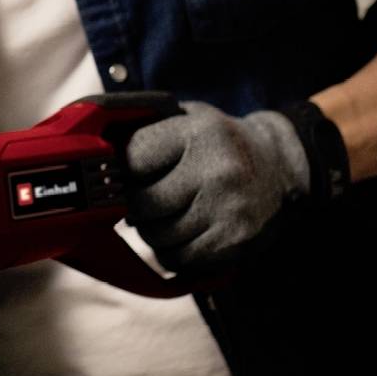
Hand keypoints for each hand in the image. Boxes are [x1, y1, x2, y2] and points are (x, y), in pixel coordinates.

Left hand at [124, 101, 309, 273]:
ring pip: (156, 237)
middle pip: (141, 205)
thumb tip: (94, 152)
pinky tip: (185, 230)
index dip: (122, 170)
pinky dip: (172, 250)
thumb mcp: (188, 117)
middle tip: (143, 198)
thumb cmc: (219, 141)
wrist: (282, 166)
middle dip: (134, 205)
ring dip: (153, 229)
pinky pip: (178, 258)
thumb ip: (144, 128)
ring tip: (169, 212)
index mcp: (199, 133)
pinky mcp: (235, 242)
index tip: (126, 173)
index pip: (132, 159)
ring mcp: (228, 210)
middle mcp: (216, 171)